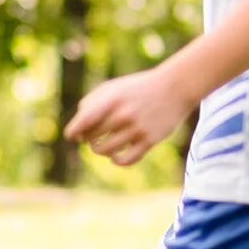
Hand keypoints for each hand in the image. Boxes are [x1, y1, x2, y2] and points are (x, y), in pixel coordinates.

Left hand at [65, 67, 193, 167]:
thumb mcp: (113, 88)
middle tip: (94, 137)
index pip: (82, 123)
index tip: (73, 136)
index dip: (73, 133)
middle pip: (92, 138)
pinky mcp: (150, 140)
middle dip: (88, 139)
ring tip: (103, 145)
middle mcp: (123, 115)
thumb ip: (91, 103)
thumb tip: (77, 128)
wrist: (175, 87)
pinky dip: (117, 161)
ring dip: (100, 150)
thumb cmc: (139, 88)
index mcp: (111, 100)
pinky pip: (127, 160)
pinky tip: (116, 156)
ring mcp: (137, 129)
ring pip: (106, 151)